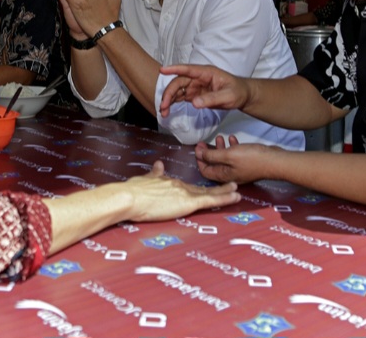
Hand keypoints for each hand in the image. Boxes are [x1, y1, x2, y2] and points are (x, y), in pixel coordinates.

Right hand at [121, 160, 238, 221]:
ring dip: (224, 191)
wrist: (130, 197)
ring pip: (209, 192)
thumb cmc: (133, 192)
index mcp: (170, 182)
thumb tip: (158, 164)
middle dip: (217, 187)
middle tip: (230, 185)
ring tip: (236, 189)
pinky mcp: (188, 202)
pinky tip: (235, 197)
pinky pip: (211, 200)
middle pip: (202, 188)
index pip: (189, 186)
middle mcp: (180, 185)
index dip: (200, 187)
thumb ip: (154, 173)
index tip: (208, 186)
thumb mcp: (146, 180)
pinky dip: (224, 198)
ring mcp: (185, 193)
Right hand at [159, 64, 248, 116]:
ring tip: (163, 112)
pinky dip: (173, 103)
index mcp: (206, 73)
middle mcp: (198, 78)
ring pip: (177, 90)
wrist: (242, 96)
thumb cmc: (238, 91)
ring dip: (168, 99)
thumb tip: (194, 103)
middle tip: (163, 106)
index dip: (174, 68)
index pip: (188, 69)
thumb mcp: (228, 96)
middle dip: (169, 93)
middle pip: (179, 82)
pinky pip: (180, 97)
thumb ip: (212, 99)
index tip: (162, 70)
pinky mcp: (194, 95)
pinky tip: (167, 111)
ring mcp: (195, 86)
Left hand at [194, 137, 282, 184]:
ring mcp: (240, 170)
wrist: (274, 161)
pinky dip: (232, 147)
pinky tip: (233, 138)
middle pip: (214, 165)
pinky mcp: (247, 164)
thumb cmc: (252, 158)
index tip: (198, 147)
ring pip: (225, 160)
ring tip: (219, 137)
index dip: (199, 159)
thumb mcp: (228, 155)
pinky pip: (236, 156)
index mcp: (223, 176)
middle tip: (204, 142)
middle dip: (208, 153)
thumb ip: (212, 155)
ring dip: (220, 148)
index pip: (205, 171)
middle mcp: (230, 175)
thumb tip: (199, 154)